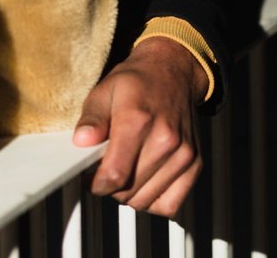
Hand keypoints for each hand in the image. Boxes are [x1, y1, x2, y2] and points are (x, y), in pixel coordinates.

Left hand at [72, 37, 208, 216]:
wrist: (173, 71)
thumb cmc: (136, 82)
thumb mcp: (104, 91)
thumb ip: (91, 119)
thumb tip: (81, 142)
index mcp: (137, 120)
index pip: (115, 175)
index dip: (96, 184)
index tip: (91, 179)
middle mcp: (165, 139)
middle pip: (129, 191)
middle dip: (110, 188)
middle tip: (106, 171)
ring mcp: (183, 153)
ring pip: (146, 201)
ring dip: (130, 195)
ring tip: (125, 172)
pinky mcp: (195, 163)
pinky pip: (170, 204)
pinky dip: (154, 201)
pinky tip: (144, 182)